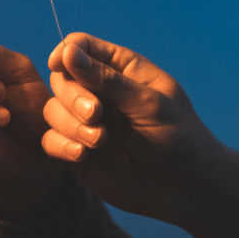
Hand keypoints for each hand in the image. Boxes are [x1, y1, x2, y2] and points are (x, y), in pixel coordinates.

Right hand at [43, 33, 219, 220]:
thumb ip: (105, 79)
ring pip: (53, 110)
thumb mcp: (147, 104)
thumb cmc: (179, 140)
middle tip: (96, 115)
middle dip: (73, 97)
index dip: (65, 53)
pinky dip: (62, 146)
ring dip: (70, 124)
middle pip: (61, 79)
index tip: (59, 65)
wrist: (188, 190)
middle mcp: (99, 93)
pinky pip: (51, 140)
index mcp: (121, 70)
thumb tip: (66, 52)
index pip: (80, 47)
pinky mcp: (77, 151)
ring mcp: (86, 123)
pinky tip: (84, 155)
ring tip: (98, 141)